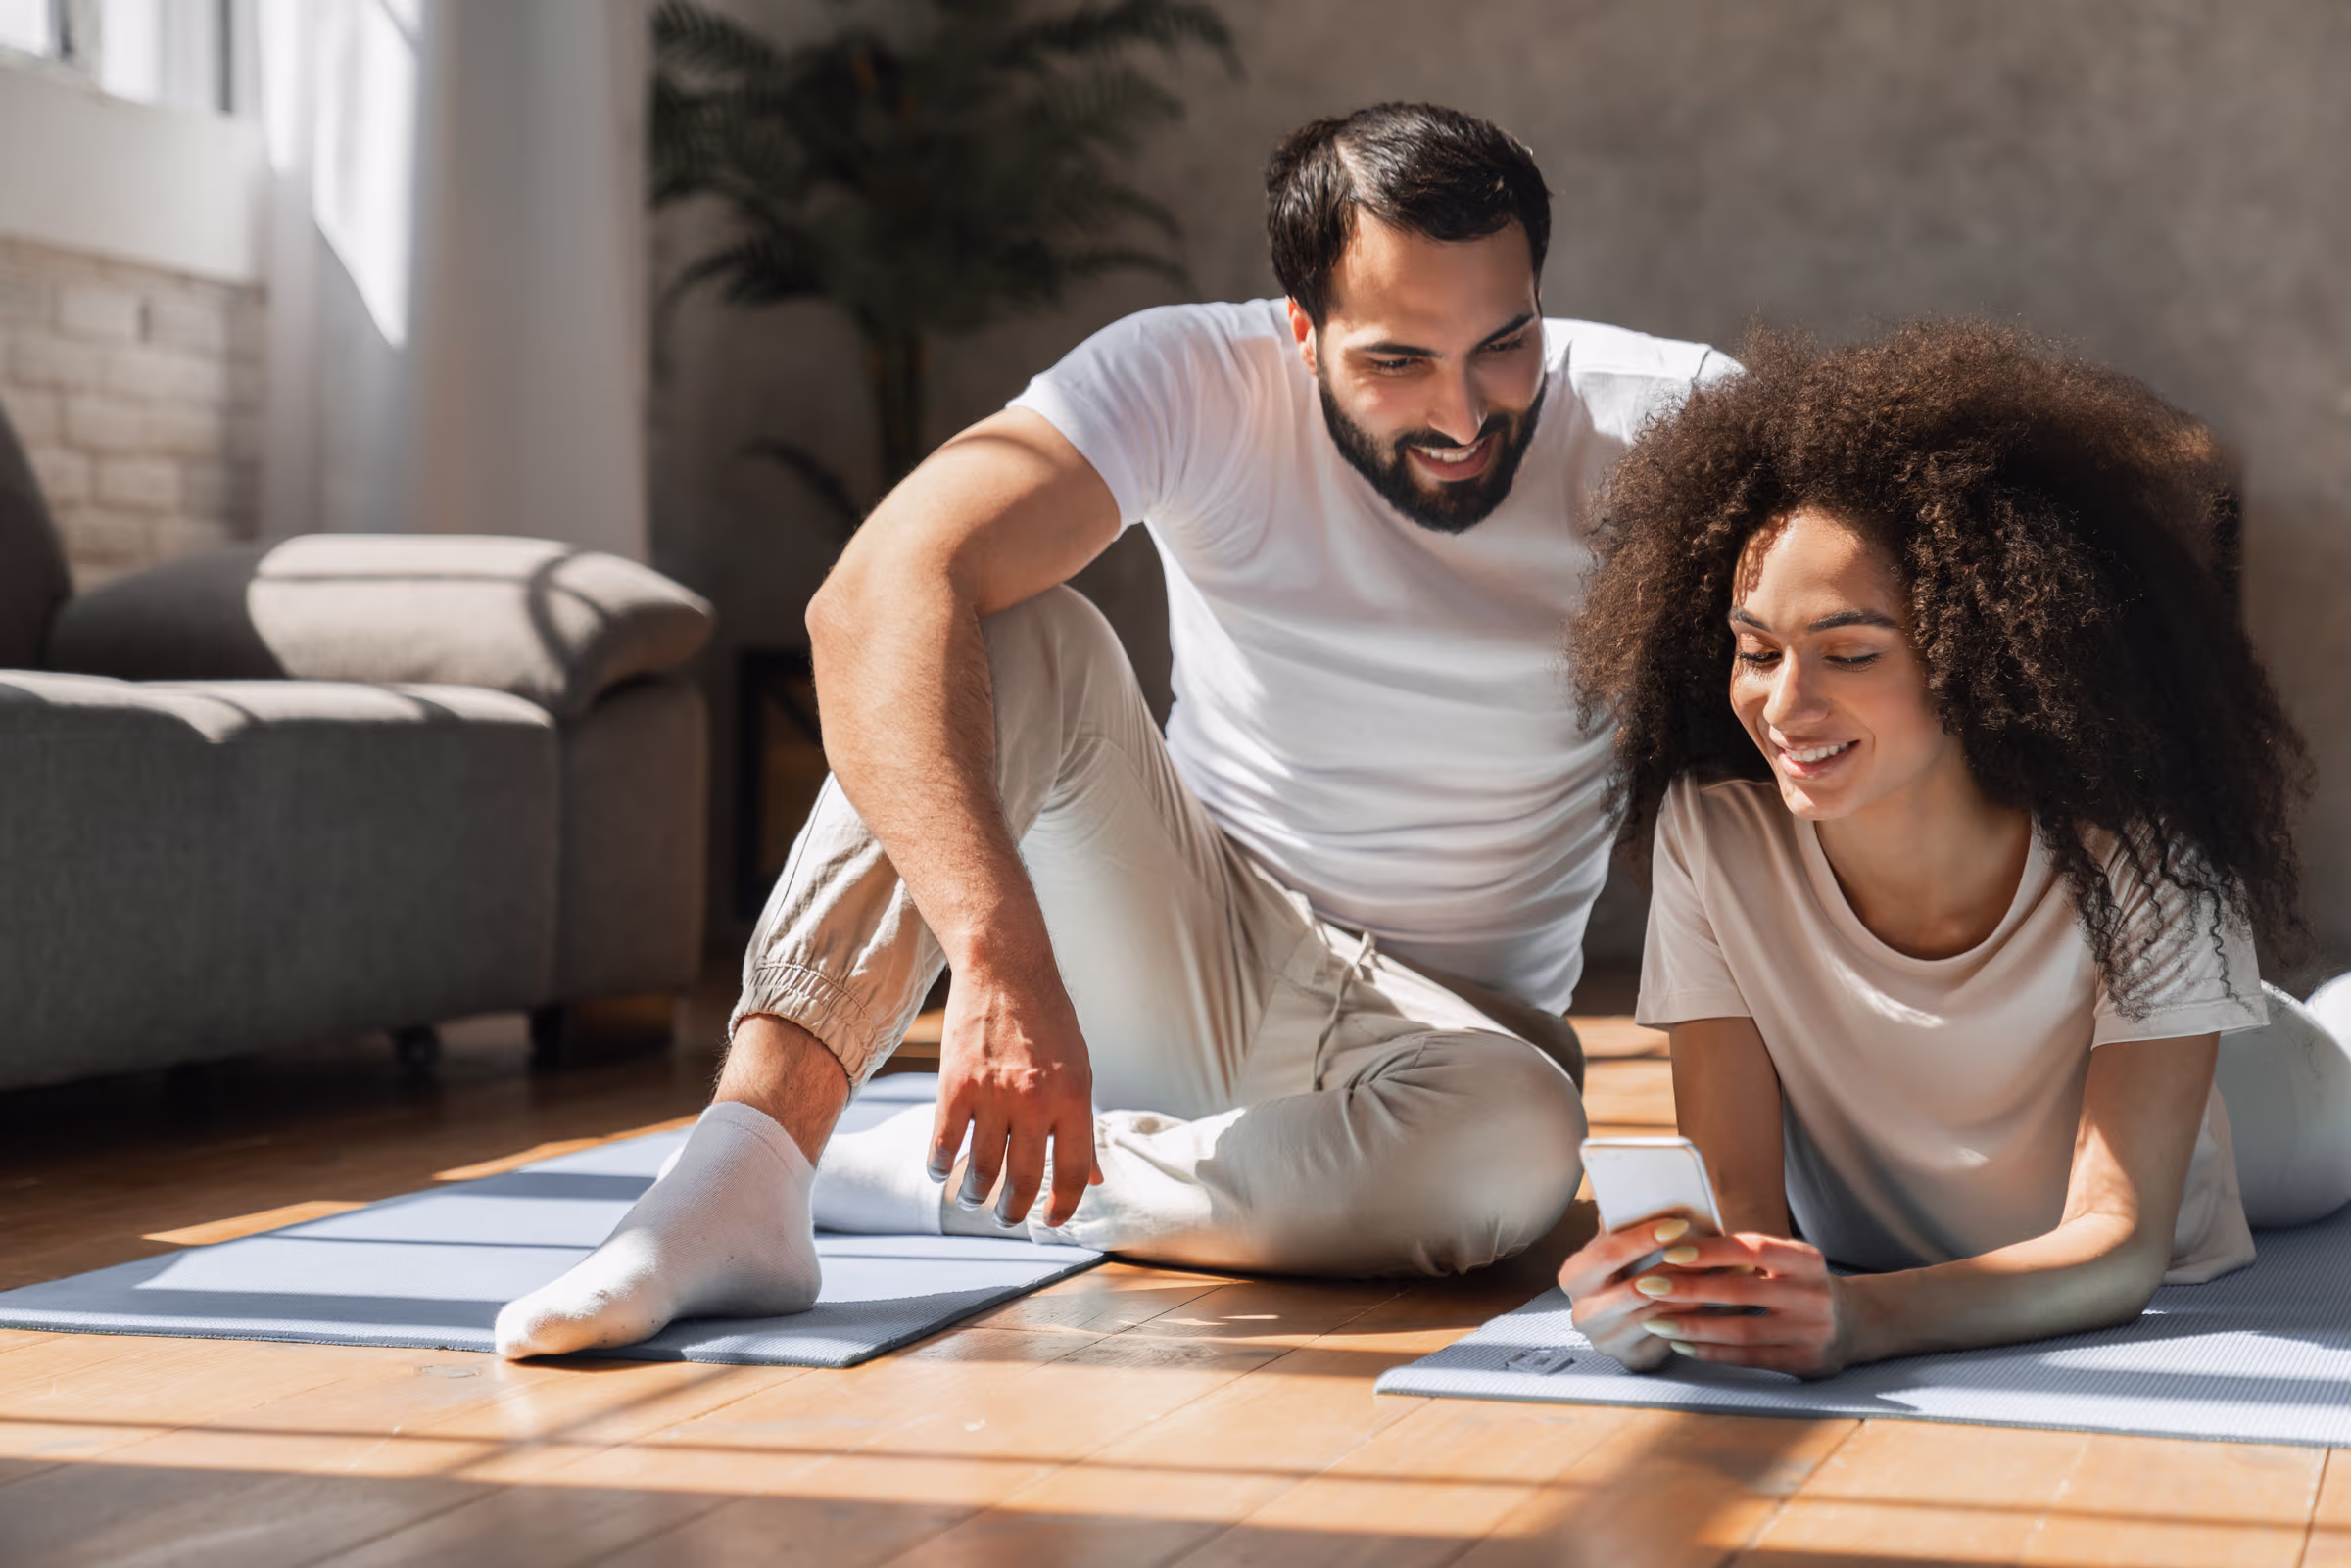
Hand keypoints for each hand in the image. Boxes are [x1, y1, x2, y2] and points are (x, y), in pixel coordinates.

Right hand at [929, 965, 1103, 1227]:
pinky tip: (940, 1171)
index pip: (1074, 1172)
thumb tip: (1095, 1178)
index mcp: (1074, 1098)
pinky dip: (939, 1165)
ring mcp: (993, 1094)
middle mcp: (1035, 1101)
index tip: (1052, 1221)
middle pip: (1025, 1180)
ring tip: (975, 1197)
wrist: (1006, 969)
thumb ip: (1082, 1126)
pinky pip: (944, 1142)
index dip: (1064, 1206)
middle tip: (1008, 1218)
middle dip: (1015, 1212)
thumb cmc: (1049, 1021)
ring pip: (982, 1170)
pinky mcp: (955, 1085)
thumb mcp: (1080, 1070)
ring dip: (976, 1195)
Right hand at [1557, 1215, 1715, 1371]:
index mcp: (1573, 1277)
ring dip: (1692, 1294)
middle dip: (1674, 1271)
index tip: (1678, 1224)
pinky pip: (1670, 1339)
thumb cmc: (1618, 1271)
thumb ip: (1621, 1223)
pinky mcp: (1631, 1358)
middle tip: (1708, 1253)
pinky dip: (1694, 1318)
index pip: (1606, 1254)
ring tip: (1721, 1272)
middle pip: (1633, 1290)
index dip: (1643, 1239)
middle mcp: (1582, 1313)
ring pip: (1657, 1315)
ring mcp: (1605, 1340)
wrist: (1615, 1318)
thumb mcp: (1613, 1245)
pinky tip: (1714, 1300)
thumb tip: (1639, 1192)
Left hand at [1606, 1232, 1856, 1379]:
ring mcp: (1811, 1331)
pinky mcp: (1805, 1362)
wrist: (1856, 1324)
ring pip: (1740, 1330)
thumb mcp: (1788, 1261)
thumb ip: (1747, 1254)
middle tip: (1647, 1286)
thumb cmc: (1801, 1284)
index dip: (1709, 1251)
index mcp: (1805, 1259)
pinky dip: (1712, 1352)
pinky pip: (1748, 1357)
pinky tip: (1682, 1344)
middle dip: (1688, 1289)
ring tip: (1655, 1320)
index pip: (1751, 1250)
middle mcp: (1812, 1294)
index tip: (1669, 1251)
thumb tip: (1679, 1242)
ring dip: (1692, 1326)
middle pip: (1739, 1291)